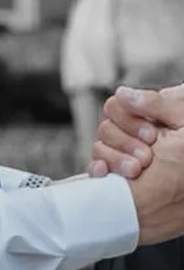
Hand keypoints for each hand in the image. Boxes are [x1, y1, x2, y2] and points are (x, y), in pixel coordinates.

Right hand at [89, 83, 183, 243]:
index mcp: (147, 118)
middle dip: (126, 142)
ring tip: (136, 170)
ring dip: (116, 158)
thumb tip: (123, 93)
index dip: (130, 118)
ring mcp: (121, 156)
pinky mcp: (114, 177)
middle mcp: (131, 135)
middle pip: (106, 127)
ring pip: (99, 147)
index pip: (118, 106)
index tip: (151, 134)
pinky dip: (97, 168)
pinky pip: (95, 168)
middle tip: (147, 156)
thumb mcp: (183, 124)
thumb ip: (156, 103)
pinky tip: (106, 172)